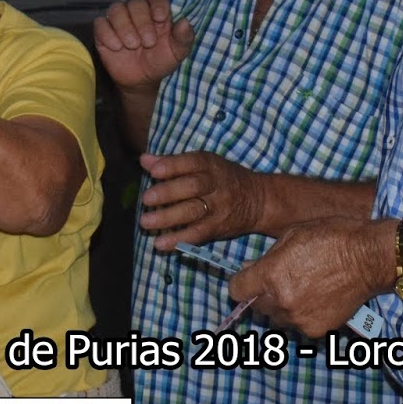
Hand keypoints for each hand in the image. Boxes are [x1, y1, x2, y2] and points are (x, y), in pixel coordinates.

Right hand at [92, 0, 194, 92]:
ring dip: (124, 27)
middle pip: (135, 3)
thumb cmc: (161, 61)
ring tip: (133, 45)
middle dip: (142, 23)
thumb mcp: (177, 53)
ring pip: (116, 9)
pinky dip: (108, 34)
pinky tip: (117, 47)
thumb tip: (185, 22)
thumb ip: (183, 38)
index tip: (160, 18)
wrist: (141, 80)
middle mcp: (138, 11)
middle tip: (149, 43)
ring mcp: (119, 20)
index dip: (157, 2)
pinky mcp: (103, 31)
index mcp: (157, 11)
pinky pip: (101, 24)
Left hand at [139, 151, 265, 249]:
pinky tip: (160, 243)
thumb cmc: (222, 178)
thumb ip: (173, 163)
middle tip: (146, 198)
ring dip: (168, 218)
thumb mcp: (204, 164)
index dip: (173, 166)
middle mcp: (216, 185)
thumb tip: (144, 160)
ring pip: (193, 212)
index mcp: (210, 165)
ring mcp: (218, 207)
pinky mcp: (217, 228)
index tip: (154, 171)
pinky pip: (197, 234)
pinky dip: (178, 240)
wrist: (258, 200)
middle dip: (169, 193)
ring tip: (145, 222)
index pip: (192, 163)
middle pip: (193, 187)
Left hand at [229, 217, 389, 338]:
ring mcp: (299, 319)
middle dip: (263, 295)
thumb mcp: (291, 236)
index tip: (250, 279)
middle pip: (256, 307)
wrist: (368, 258)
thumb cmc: (331, 238)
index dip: (242, 283)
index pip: (236, 291)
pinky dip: (303, 317)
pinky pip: (299, 327)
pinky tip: (317, 301)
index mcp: (270, 276)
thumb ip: (267, 258)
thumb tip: (252, 269)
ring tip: (302, 291)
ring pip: (277, 319)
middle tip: (281, 281)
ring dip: (282, 308)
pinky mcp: (317, 330)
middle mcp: (281, 302)